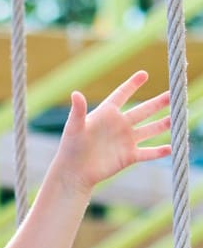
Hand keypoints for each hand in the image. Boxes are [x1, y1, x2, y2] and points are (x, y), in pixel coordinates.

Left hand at [56, 70, 171, 194]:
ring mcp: (125, 141)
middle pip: (144, 110)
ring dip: (164, 123)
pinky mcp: (128, 157)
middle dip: (159, 102)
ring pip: (150, 129)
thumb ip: (78, 111)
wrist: (73, 173)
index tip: (143, 74)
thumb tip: (75, 93)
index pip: (122, 94)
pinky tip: (173, 148)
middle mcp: (119, 125)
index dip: (132, 84)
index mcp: (106, 114)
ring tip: (178, 116)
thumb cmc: (70, 148)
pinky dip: (159, 151)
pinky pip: (148, 153)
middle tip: (174, 93)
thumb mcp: (74, 127)